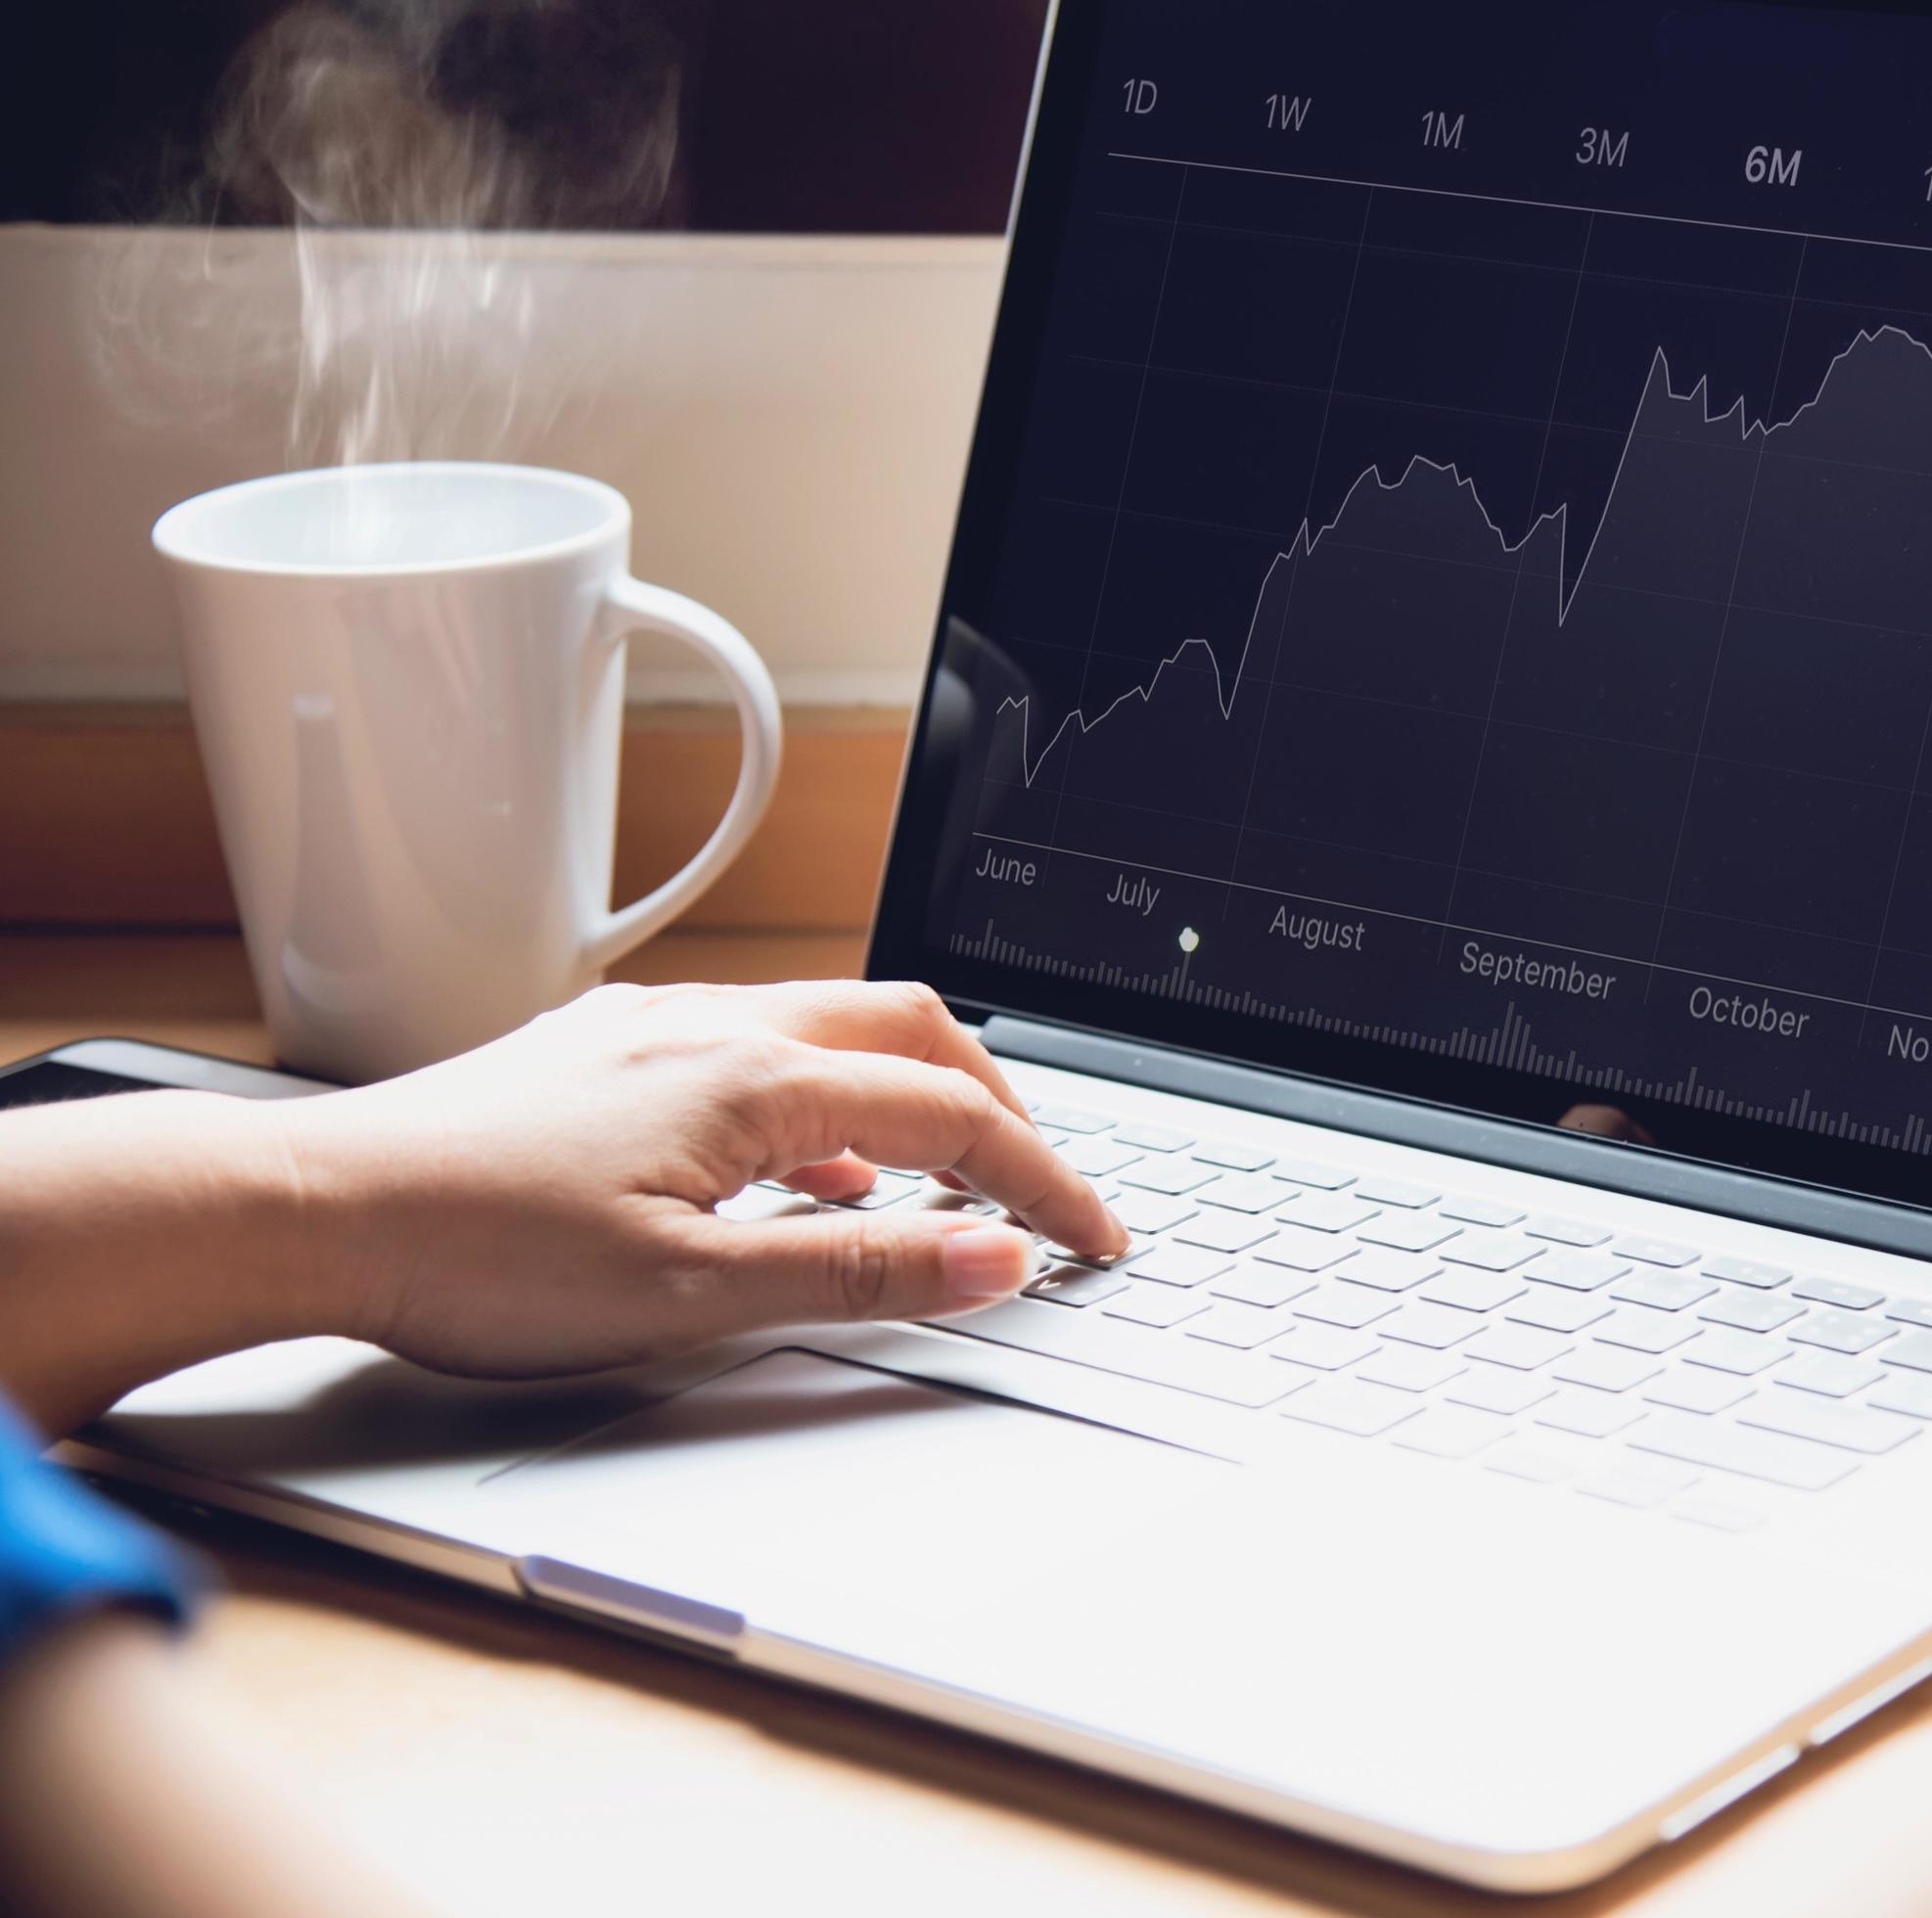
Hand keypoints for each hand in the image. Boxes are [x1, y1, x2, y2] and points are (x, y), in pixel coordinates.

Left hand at [272, 980, 1125, 1379]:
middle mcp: (715, 1026)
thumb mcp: (689, 1295)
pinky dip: (825, 1105)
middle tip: (1037, 1188)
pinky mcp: (606, 1045)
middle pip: (914, 1031)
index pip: (954, 1117)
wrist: (312, 1212)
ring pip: (835, 1030)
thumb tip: (992, 1258)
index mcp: (754, 1080)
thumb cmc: (477, 1256)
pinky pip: (760, 1048)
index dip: (1045, 1182)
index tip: (1094, 1239)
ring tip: (933, 1189)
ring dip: (911, 1098)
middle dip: (1001, 1104)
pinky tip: (797, 1179)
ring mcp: (656, 1026)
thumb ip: (858, 1271)